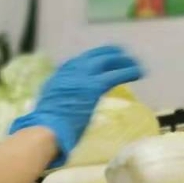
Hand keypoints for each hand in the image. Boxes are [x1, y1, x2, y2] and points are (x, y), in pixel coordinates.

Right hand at [9, 45, 141, 166]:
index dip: (90, 60)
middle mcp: (70, 71)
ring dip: (122, 61)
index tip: (98, 61)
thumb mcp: (48, 107)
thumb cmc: (44, 126)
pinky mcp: (94, 86)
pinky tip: (139, 72)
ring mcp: (82, 76)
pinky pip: (116, 74)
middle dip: (108, 54)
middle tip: (121, 55)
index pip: (76, 62)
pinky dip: (129, 71)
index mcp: (58, 77)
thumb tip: (64, 110)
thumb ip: (58, 102)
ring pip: (106, 61)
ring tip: (134, 63)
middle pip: (93, 56)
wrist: (45, 128)